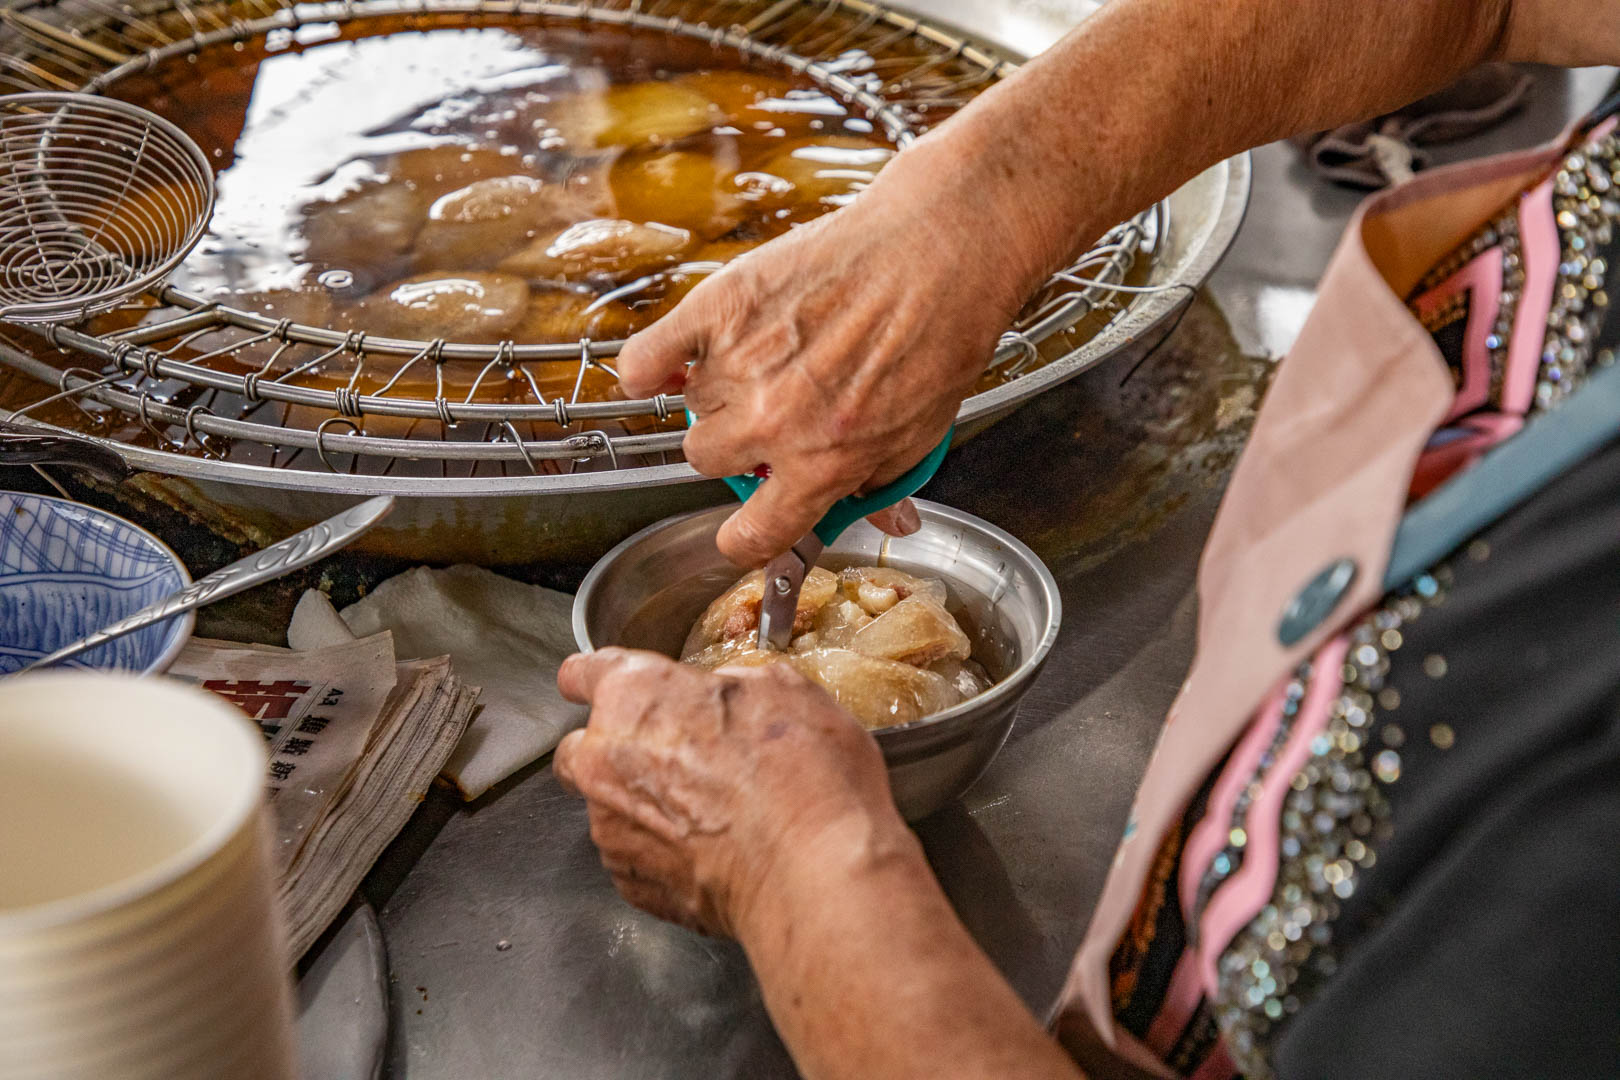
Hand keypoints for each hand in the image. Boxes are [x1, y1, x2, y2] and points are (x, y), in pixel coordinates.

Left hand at [554, 647, 908, 938]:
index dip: (591, 676)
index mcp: (634, 697)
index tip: (593, 683)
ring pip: (608, 810)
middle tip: (668, 754)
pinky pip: (636, 860)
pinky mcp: (633, 886)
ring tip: (710, 813)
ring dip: (644, 806)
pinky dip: (665, 854)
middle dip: (611, 749)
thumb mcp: (785, 691)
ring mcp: (613, 830)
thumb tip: (729, 697)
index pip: (584, 673)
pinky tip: (714, 851)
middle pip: (578, 749)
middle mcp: (605, 762)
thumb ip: (735, 685)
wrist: (811, 873)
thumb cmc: (801, 775)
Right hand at [616, 137, 1040, 566]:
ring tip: (760, 358)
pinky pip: (646, 359)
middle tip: (767, 409)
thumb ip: (883, 483)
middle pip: (705, 459)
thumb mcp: (919, 435)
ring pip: (691, 404)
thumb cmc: (937, 335)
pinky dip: (652, 364)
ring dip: (716, 390)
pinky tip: (674, 358)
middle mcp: (771, 423)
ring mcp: (739, 365)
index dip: (745, 537)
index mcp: (821, 466)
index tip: (746, 526)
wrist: (935, 251)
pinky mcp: (719, 307)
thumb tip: (889, 520)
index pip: (752, 536)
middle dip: (733, 441)